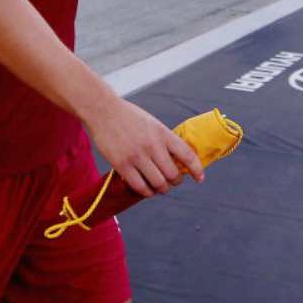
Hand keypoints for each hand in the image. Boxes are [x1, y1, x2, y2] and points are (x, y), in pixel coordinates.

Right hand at [85, 99, 204, 197]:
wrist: (102, 110)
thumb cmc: (128, 116)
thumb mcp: (152, 123)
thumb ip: (163, 140)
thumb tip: (175, 159)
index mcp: (163, 133)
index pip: (187, 155)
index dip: (197, 169)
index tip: (200, 178)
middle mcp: (152, 145)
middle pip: (173, 174)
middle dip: (175, 181)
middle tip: (172, 181)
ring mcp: (137, 156)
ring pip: (158, 183)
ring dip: (161, 189)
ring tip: (159, 187)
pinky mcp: (122, 165)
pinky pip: (140, 186)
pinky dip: (146, 192)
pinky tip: (146, 189)